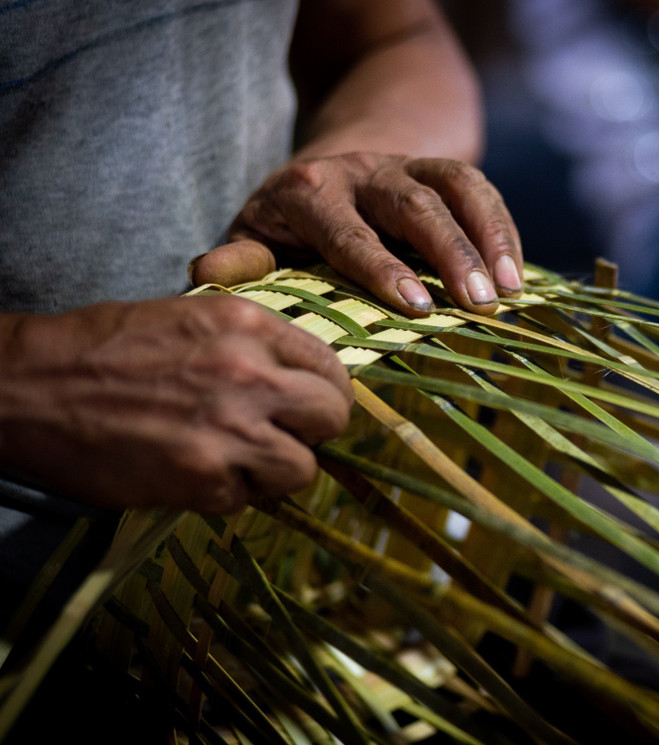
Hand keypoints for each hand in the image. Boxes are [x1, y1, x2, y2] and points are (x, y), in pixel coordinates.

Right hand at [0, 296, 352, 513]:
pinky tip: (194, 473)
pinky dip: (228, 493)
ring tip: (238, 460)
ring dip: (275, 471)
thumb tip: (302, 384)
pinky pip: (249, 498)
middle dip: (314, 432)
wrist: (30, 386)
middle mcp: (249, 372)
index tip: (309, 408)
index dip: (323, 394)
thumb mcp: (194, 319)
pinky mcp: (203, 476)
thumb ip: (255, 347)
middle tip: (284, 437)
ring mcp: (229, 426)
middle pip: (332, 417)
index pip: (331, 368)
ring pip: (302, 469)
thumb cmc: (108, 348)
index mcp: (248, 324)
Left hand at [189, 153, 523, 315]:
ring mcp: (405, 165)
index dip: (382, 268)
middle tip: (477, 302)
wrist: (329, 171)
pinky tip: (517, 273)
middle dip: (448, 252)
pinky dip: (503, 228)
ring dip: (487, 235)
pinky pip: (480, 187)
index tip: (417, 307)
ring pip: (454, 186)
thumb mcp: (257, 237)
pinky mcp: (439, 169)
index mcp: (308, 192)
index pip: (347, 231)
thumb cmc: (289, 226)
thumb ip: (241, 258)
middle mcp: (360, 172)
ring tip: (509, 289)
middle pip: (411, 202)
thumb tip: (206, 274)